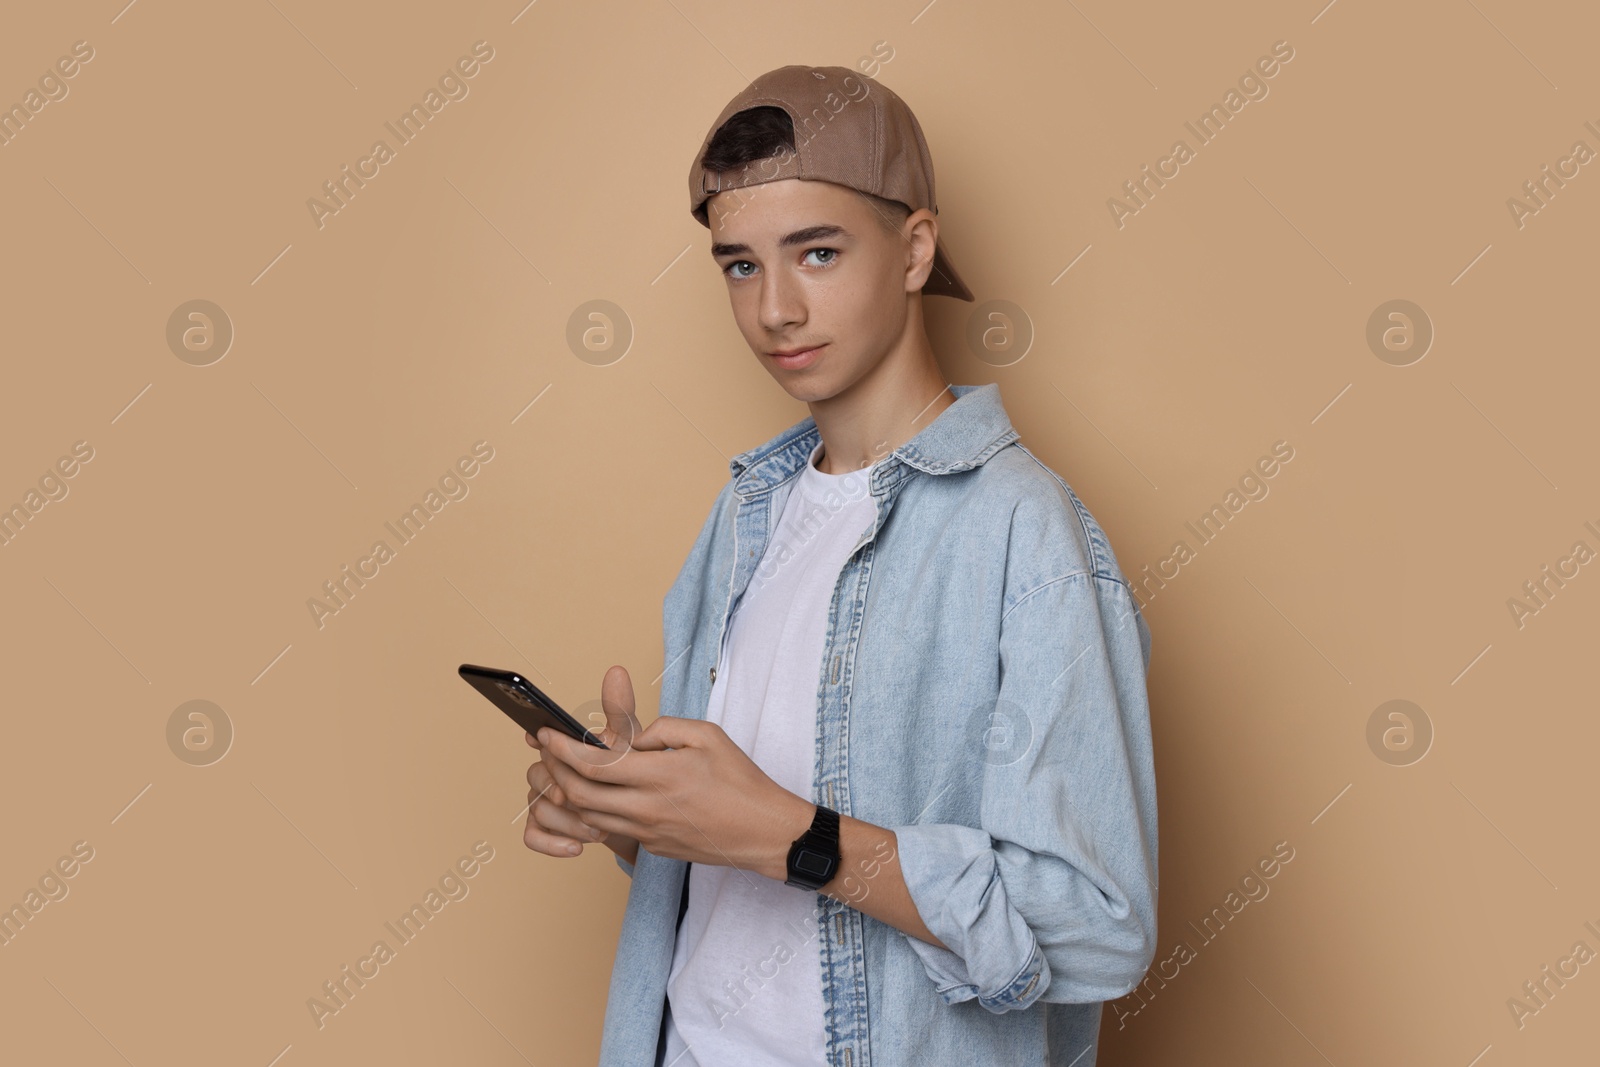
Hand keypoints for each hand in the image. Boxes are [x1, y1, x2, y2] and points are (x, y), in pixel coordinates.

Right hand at [523, 665, 642, 864]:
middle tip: (588, 800)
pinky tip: (576, 848)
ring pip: (538, 807)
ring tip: (597, 829)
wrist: (637, 816)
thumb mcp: (628, 743)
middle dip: (565, 788)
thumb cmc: (627, 774)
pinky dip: (552, 843)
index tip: (543, 740)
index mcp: (561, 747)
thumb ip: (620, 711)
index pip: (542, 740)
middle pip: (539, 775)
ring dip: (567, 820)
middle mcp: (546, 771)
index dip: (542, 740)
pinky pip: (533, 835)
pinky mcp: (544, 828)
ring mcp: (542, 799)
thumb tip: (617, 671)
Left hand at [537, 668, 812, 879]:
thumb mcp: (708, 736)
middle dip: (554, 770)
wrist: (764, 832)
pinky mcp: (651, 847)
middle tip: (547, 751)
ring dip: (569, 793)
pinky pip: (612, 828)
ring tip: (564, 770)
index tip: (547, 734)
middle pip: (579, 794)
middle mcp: (648, 808)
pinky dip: (594, 810)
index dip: (562, 749)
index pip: (594, 764)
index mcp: (661, 775)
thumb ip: (662, 728)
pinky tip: (595, 793)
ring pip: (589, 816)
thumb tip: (631, 737)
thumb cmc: (741, 781)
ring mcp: (648, 832)